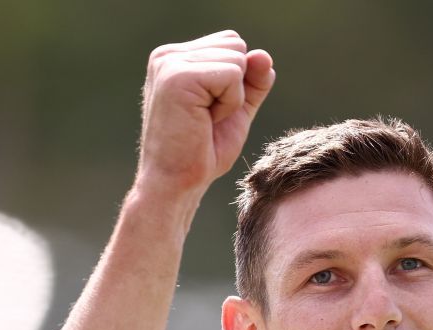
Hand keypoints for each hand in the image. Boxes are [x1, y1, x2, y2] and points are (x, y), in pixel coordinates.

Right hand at [136, 32, 275, 200]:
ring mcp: (170, 63)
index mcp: (175, 58)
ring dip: (232, 98)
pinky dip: (230, 104)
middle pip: (236, 45)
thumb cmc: (201, 152)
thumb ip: (252, 81)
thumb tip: (264, 55)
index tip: (208, 111)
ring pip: (237, 59)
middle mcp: (168, 55)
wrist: (176, 184)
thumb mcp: (236, 110)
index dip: (236, 81)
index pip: (231, 42)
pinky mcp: (178, 76)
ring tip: (204, 120)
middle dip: (235, 86)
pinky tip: (205, 121)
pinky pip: (232, 75)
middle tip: (207, 118)